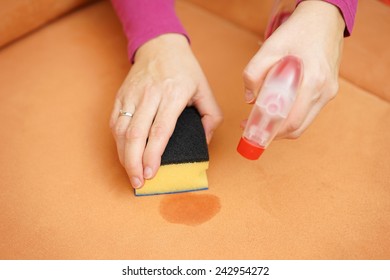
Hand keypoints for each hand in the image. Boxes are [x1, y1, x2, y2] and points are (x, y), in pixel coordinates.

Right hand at [109, 34, 221, 188]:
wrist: (160, 45)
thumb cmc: (185, 69)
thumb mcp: (205, 89)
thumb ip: (211, 116)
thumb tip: (204, 140)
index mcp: (173, 95)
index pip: (159, 131)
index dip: (153, 155)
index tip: (151, 174)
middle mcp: (150, 95)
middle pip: (135, 134)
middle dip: (133, 163)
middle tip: (138, 182)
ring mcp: (132, 95)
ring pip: (121, 130)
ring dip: (123, 155)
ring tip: (130, 173)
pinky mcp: (121, 95)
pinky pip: (114, 121)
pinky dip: (117, 141)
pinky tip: (123, 154)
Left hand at [242, 0, 344, 138]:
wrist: (324, 18)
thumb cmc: (299, 30)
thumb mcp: (269, 47)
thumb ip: (253, 73)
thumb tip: (249, 100)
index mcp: (313, 81)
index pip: (292, 122)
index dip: (270, 132)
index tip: (252, 130)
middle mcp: (324, 91)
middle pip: (298, 128)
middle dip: (275, 132)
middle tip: (255, 126)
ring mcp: (329, 92)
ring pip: (304, 122)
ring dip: (283, 124)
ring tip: (264, 117)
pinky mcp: (328, 90)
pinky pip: (309, 111)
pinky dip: (292, 115)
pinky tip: (279, 106)